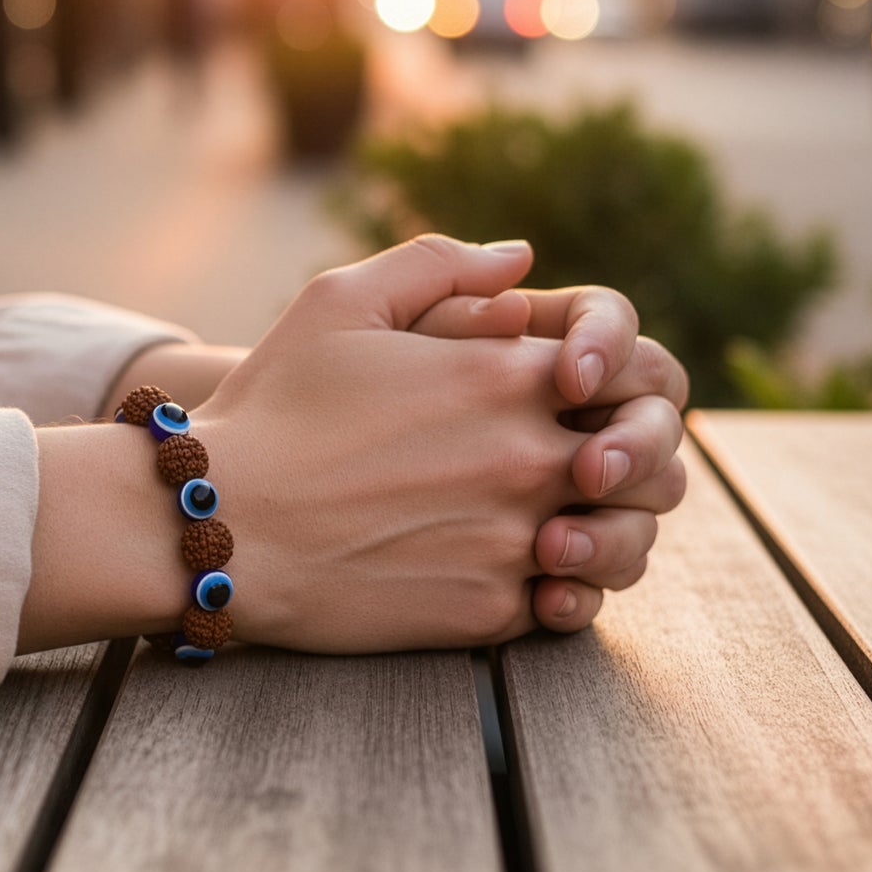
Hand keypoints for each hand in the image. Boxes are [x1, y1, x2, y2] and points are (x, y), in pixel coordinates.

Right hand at [197, 235, 676, 652]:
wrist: (218, 524)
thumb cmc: (273, 408)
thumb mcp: (338, 302)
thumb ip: (439, 266)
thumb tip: (521, 260)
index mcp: (507, 376)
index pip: (637, 371)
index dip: (622, 379)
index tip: (586, 390)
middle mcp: (530, 457)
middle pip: (653, 461)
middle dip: (638, 457)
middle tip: (598, 461)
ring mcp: (515, 540)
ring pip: (625, 543)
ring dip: (612, 532)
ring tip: (563, 523)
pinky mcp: (489, 611)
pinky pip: (565, 604)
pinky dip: (556, 592)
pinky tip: (516, 573)